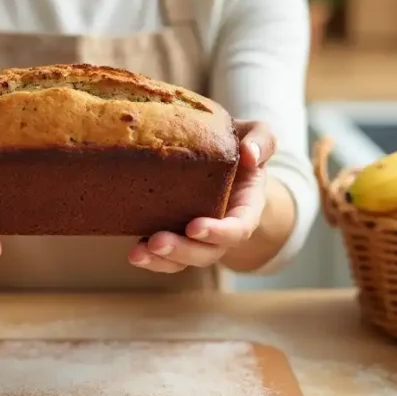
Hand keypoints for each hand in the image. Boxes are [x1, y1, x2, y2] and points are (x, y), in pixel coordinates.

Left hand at [128, 119, 274, 273]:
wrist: (224, 155)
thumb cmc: (240, 145)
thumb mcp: (257, 135)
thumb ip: (261, 140)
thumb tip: (249, 152)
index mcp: (246, 207)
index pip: (238, 229)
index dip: (218, 233)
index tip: (195, 227)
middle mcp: (223, 229)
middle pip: (208, 252)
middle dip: (183, 250)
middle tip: (158, 242)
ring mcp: (199, 236)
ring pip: (185, 259)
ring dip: (162, 260)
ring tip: (138, 253)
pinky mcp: (177, 233)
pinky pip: (167, 255)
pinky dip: (151, 258)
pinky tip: (135, 253)